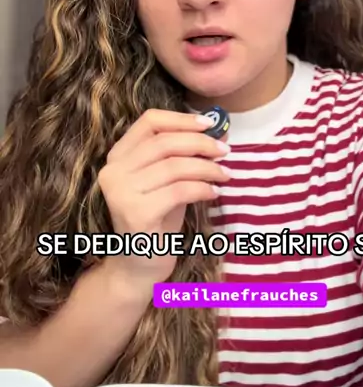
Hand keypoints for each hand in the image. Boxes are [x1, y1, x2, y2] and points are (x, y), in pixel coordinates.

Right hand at [97, 110, 229, 288]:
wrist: (139, 267)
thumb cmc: (158, 220)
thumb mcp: (169, 181)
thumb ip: (183, 155)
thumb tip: (218, 129)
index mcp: (117, 157)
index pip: (149, 121)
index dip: (182, 119)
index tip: (210, 124)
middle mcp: (113, 171)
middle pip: (164, 142)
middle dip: (201, 143)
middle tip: (225, 151)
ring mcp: (121, 193)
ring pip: (174, 166)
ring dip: (207, 168)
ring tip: (226, 174)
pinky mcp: (136, 214)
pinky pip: (178, 191)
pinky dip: (202, 188)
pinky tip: (214, 193)